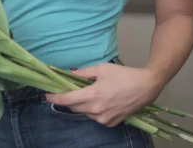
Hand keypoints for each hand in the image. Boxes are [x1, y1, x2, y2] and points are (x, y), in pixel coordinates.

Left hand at [45, 63, 161, 126]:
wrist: (145, 87)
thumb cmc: (123, 75)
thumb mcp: (101, 68)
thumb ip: (83, 73)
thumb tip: (70, 74)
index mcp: (92, 95)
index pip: (67, 100)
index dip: (55, 97)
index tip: (46, 95)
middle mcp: (96, 110)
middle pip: (74, 107)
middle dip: (69, 99)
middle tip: (68, 90)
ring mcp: (104, 119)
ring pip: (85, 113)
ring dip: (82, 104)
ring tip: (90, 94)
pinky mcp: (111, 123)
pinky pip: (95, 117)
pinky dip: (93, 110)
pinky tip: (101, 101)